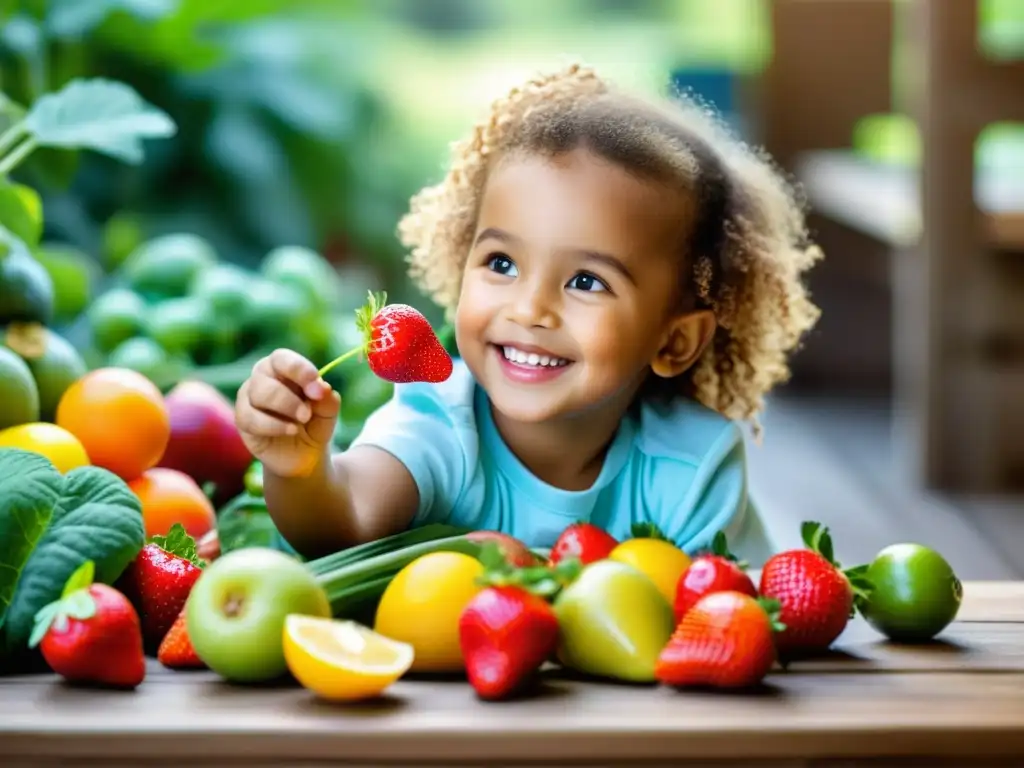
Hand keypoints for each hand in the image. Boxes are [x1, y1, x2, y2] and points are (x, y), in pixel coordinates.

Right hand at [235, 348, 340, 477]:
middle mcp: (261, 379)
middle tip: (308, 413)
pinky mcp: (243, 421)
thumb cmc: (314, 424)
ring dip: (283, 408)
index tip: (316, 386)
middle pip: (265, 376)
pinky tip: (291, 430)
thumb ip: (328, 399)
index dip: (298, 369)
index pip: (282, 358)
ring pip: (257, 395)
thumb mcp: (328, 413)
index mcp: (282, 369)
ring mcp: (249, 399)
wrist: (304, 455)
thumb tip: (324, 388)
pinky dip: (273, 425)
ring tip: (302, 420)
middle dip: (290, 395)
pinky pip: (250, 418)